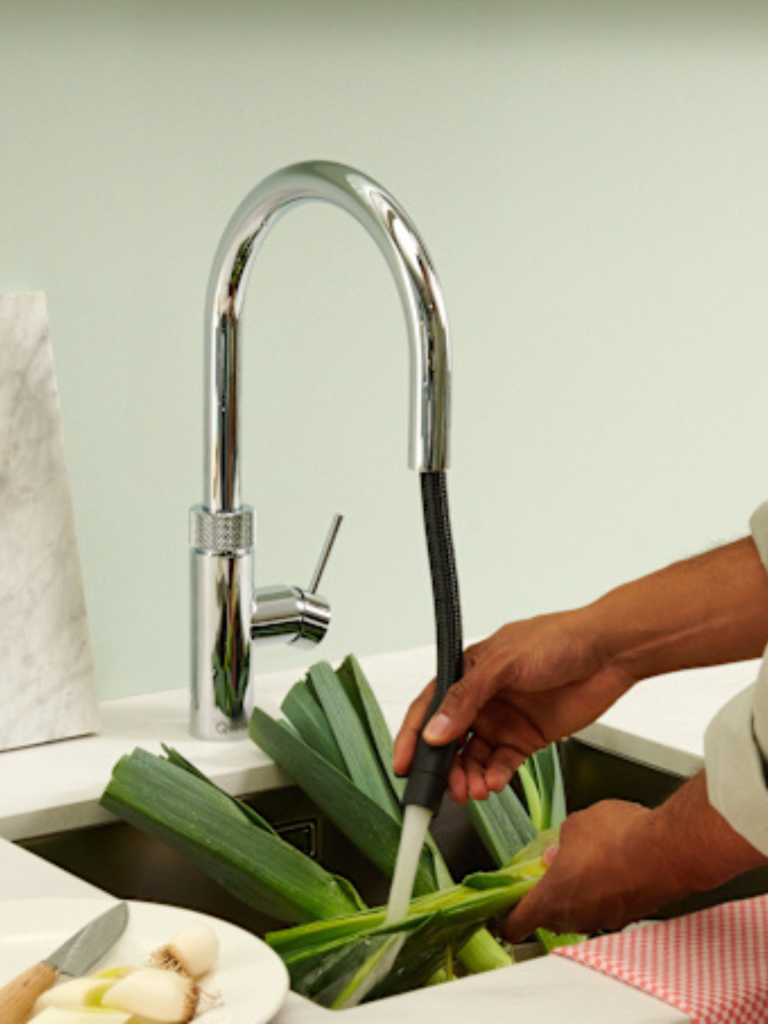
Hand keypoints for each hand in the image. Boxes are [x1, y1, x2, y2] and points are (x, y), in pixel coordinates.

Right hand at [393, 609, 635, 801]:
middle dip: (444, 767)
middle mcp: (482, 698)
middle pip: (450, 740)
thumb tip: (435, 731)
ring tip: (473, 790)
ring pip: (474, 757)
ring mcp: (505, 719)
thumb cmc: (558, 640)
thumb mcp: (504, 664)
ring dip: (470, 776)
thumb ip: (466, 699)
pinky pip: (502, 764)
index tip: (404, 765)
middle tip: (446, 789)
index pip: (430, 708)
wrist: (608, 652)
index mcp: (468, 673)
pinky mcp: (528, 737)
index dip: (414, 737)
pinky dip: (495, 777)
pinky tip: (494, 783)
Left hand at [503, 771, 767, 938]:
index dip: (504, 920)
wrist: (670, 849)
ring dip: (577, 892)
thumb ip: (559, 843)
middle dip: (547, 895)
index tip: (498, 915)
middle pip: (548, 916)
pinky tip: (611, 866)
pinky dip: (602, 891)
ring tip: (585, 861)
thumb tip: (556, 853)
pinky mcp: (628, 915)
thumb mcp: (575, 825)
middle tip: (548, 872)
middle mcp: (576, 916)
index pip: (516, 924)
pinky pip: (604, 906)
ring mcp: (603, 919)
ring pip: (579, 911)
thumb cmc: (619, 836)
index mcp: (552, 897)